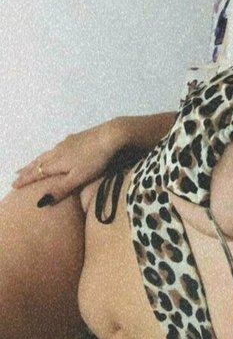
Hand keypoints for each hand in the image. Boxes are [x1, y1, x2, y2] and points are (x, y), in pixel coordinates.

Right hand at [12, 118, 126, 204]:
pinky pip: (58, 147)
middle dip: (28, 169)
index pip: (36, 172)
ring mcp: (68, 143)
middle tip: (16, 174)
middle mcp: (59, 151)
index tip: (14, 185)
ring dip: (38, 160)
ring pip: (48, 153)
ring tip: (32, 164)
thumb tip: (40, 202)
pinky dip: (51, 153)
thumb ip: (60, 189)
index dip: (25, 179)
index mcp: (57, 162)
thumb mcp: (78, 178)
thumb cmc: (96, 159)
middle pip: (39, 161)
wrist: (112, 135)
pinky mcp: (78, 138)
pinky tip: (56, 151)